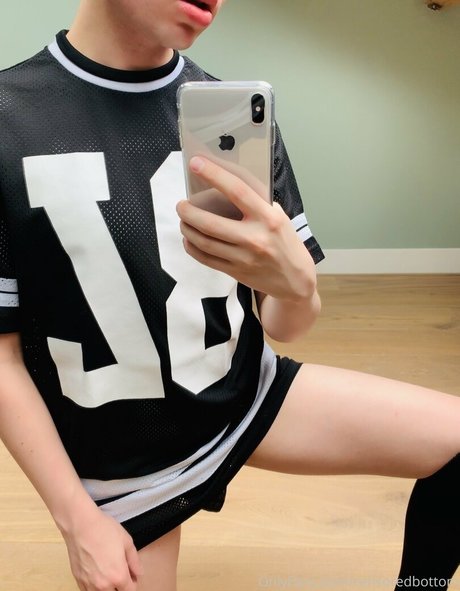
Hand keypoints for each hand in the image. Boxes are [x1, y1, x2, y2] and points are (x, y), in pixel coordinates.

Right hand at [61, 502, 141, 590]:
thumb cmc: (104, 530)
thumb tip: (138, 574)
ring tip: (108, 573)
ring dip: (107, 588)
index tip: (132, 575)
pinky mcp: (78, 580)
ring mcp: (89, 584)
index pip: (130, 590)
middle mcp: (103, 585)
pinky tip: (96, 574)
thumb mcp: (127, 542)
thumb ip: (134, 561)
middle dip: (120, 586)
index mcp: (118, 576)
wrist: (81, 525)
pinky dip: (94, 587)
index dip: (133, 583)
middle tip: (120, 573)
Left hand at [176, 156, 315, 301]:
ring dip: (187, 229)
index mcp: (268, 218)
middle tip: (181, 204)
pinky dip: (192, 247)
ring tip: (184, 220)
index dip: (214, 175)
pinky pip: (206, 259)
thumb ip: (256, 203)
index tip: (196, 164)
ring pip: (204, 242)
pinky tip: (189, 239)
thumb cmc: (285, 242)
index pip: (237, 191)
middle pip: (211, 224)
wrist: (295, 280)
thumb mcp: (278, 217)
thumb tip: (225, 184)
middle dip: (189, 212)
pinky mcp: (235, 272)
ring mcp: (243, 258)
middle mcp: (255, 238)